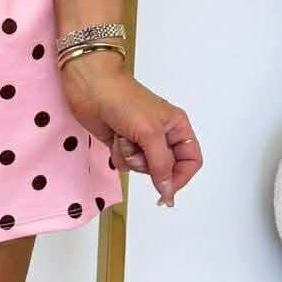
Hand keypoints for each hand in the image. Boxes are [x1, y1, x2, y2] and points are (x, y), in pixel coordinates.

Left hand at [59, 53, 202, 207]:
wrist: (90, 88)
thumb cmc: (124, 101)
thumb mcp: (150, 133)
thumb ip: (161, 165)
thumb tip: (168, 193)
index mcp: (177, 127)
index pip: (191, 161)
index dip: (181, 177)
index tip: (165, 188)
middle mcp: (162, 136)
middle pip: (165, 168)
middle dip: (149, 162)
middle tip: (139, 147)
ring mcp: (141, 142)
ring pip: (143, 168)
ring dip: (131, 156)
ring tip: (124, 136)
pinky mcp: (122, 145)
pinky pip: (126, 165)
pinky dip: (119, 154)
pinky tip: (114, 137)